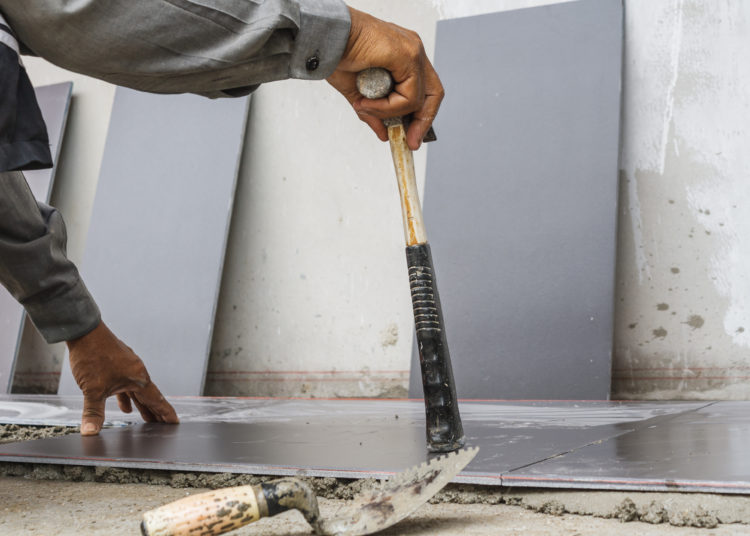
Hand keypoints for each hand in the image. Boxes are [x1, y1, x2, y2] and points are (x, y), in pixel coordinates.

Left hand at [66, 321, 178, 435]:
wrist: (84, 331)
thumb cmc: (92, 356)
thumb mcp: (92, 390)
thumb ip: (93, 412)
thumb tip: (90, 431)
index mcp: (138, 378)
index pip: (156, 399)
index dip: (165, 412)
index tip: (174, 422)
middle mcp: (136, 372)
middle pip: (149, 396)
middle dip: (155, 412)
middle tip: (162, 425)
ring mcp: (127, 366)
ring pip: (137, 390)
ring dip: (141, 405)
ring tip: (145, 418)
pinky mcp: (117, 363)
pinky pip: (126, 384)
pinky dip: (126, 396)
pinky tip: (124, 405)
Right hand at [327, 7, 443, 149]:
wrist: (325, 38)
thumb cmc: (338, 56)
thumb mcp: (360, 93)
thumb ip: (375, 113)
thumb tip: (385, 135)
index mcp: (404, 56)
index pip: (424, 90)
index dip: (421, 116)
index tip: (411, 137)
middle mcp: (413, 51)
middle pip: (433, 94)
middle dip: (423, 121)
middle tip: (410, 141)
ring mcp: (413, 51)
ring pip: (418, 99)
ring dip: (390, 112)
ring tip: (365, 107)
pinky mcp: (408, 55)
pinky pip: (409, 96)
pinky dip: (388, 107)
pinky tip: (367, 101)